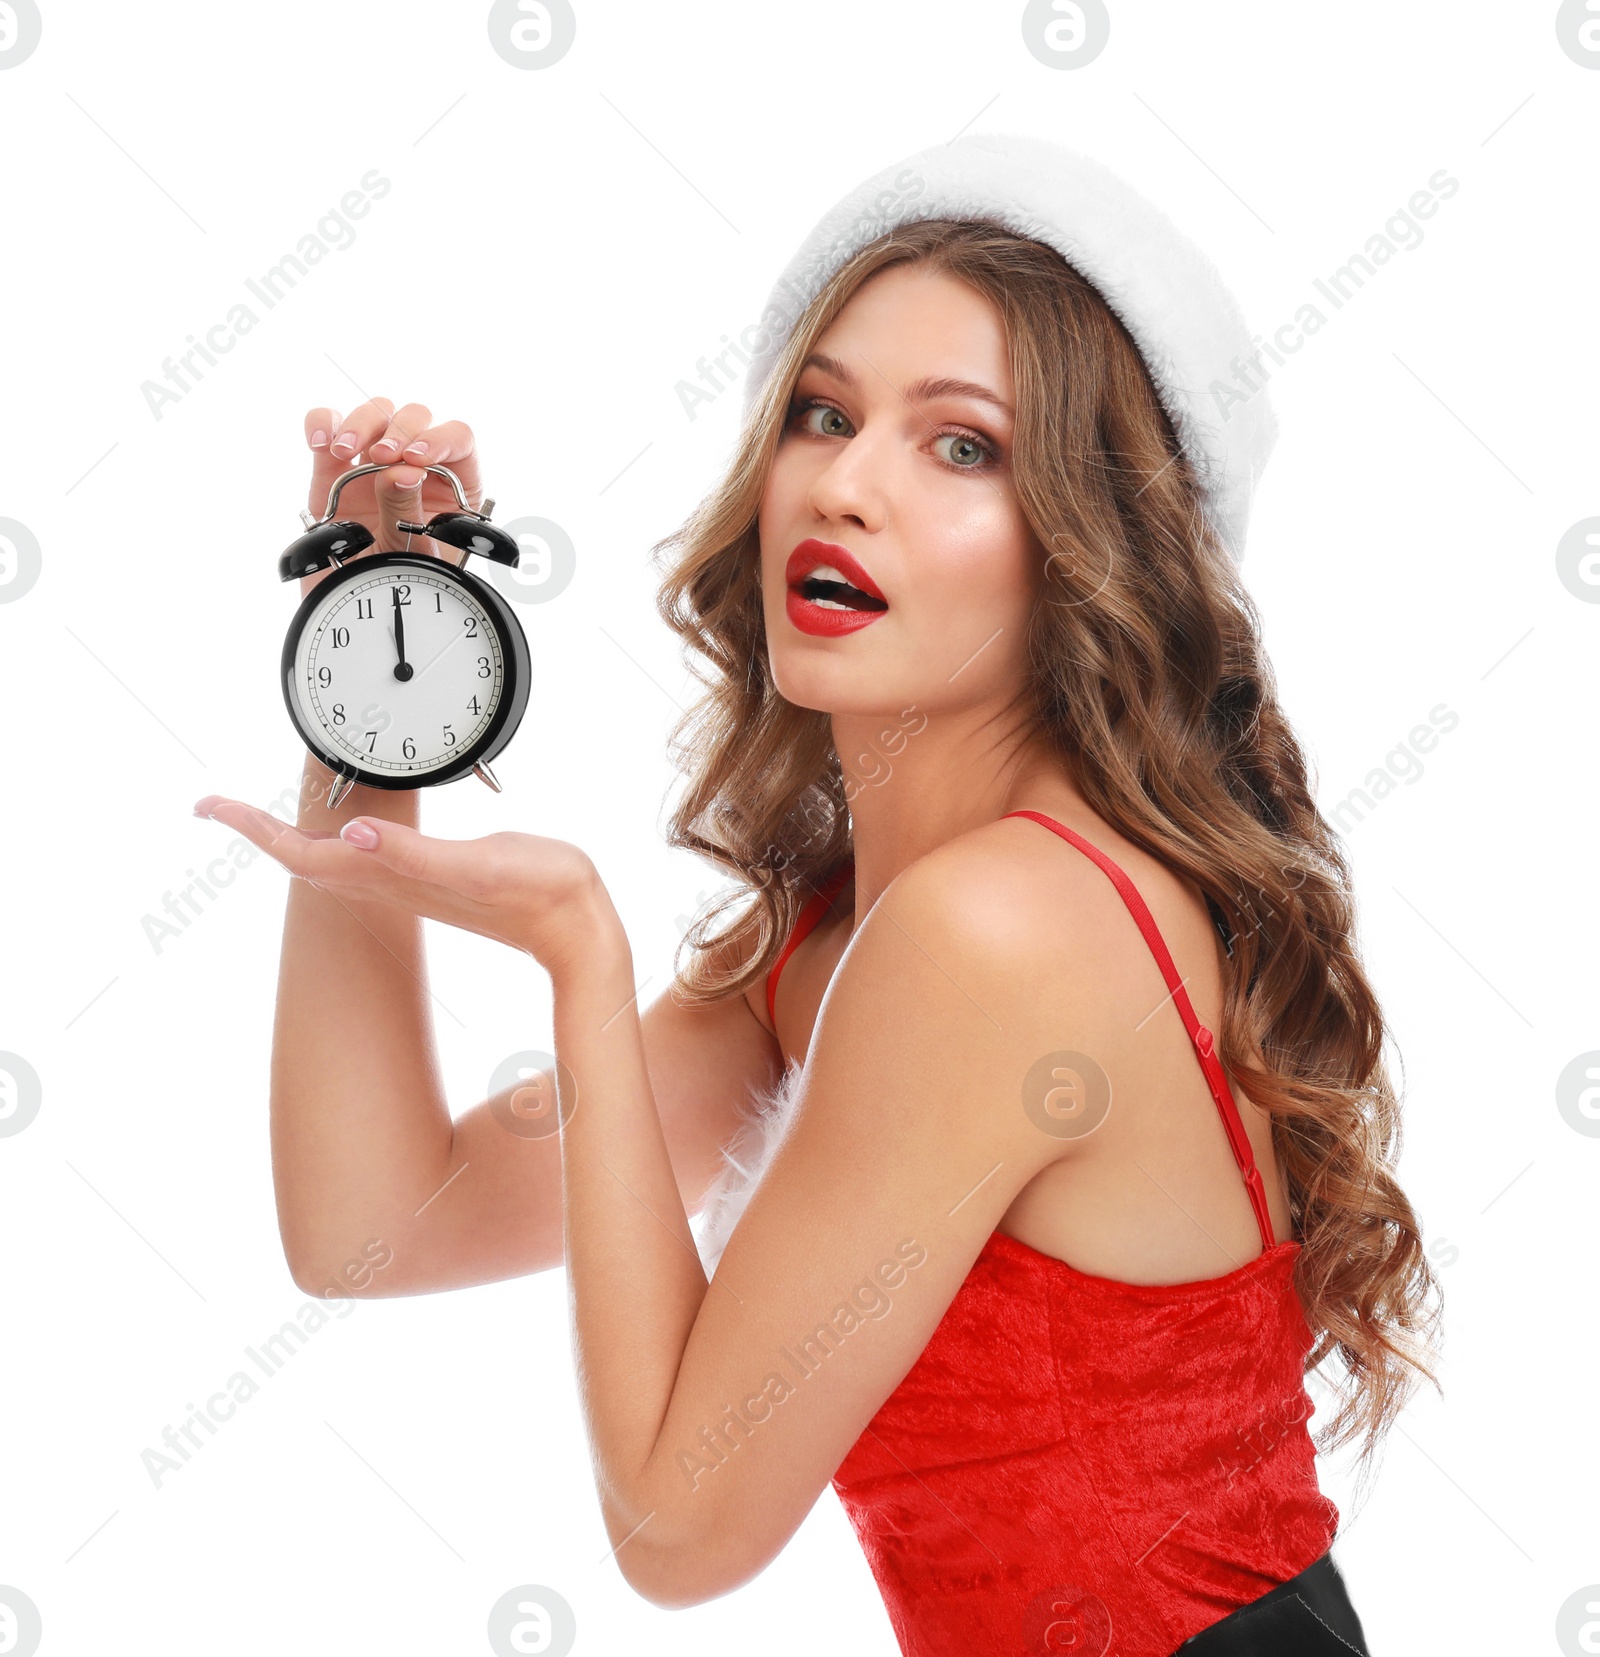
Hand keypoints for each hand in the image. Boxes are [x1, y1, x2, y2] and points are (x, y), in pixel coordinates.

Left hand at [191, 796, 622, 975]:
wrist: (577, 931)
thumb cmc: (540, 895)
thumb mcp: (480, 864)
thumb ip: (415, 854)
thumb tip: (354, 834)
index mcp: (395, 874)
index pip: (304, 853)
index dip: (253, 829)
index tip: (210, 806)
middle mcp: (394, 881)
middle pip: (305, 858)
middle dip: (260, 832)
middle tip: (219, 807)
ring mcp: (413, 883)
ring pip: (332, 861)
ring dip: (293, 837)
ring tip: (262, 817)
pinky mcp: (434, 879)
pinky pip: (365, 860)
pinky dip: (338, 839)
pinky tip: (346, 831)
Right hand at [299, 398, 484, 602]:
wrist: (352, 610)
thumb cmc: (397, 587)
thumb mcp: (411, 553)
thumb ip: (406, 510)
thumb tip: (402, 471)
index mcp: (454, 488)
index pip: (460, 441)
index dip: (442, 439)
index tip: (419, 457)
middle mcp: (415, 469)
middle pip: (416, 419)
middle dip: (399, 431)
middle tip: (382, 459)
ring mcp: (373, 466)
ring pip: (375, 414)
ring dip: (361, 424)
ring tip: (345, 452)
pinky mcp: (333, 469)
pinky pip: (328, 426)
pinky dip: (323, 423)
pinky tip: (322, 442)